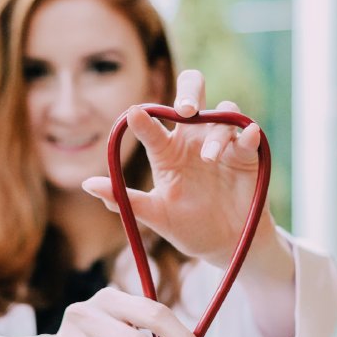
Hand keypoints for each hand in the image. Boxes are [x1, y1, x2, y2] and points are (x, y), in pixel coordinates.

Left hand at [82, 69, 275, 268]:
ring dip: (215, 131)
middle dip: (189, 91)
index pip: (152, 126)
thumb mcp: (154, 215)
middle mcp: (193, 139)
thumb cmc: (186, 227)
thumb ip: (124, 199)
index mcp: (166, 150)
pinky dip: (247, 133)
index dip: (142, 119)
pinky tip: (246, 135)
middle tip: (184, 109)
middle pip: (192, 95)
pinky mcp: (247, 155)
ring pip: (222, 113)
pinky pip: (248, 135)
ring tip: (208, 158)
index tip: (133, 115)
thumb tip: (87, 184)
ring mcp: (222, 144)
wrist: (225, 245)